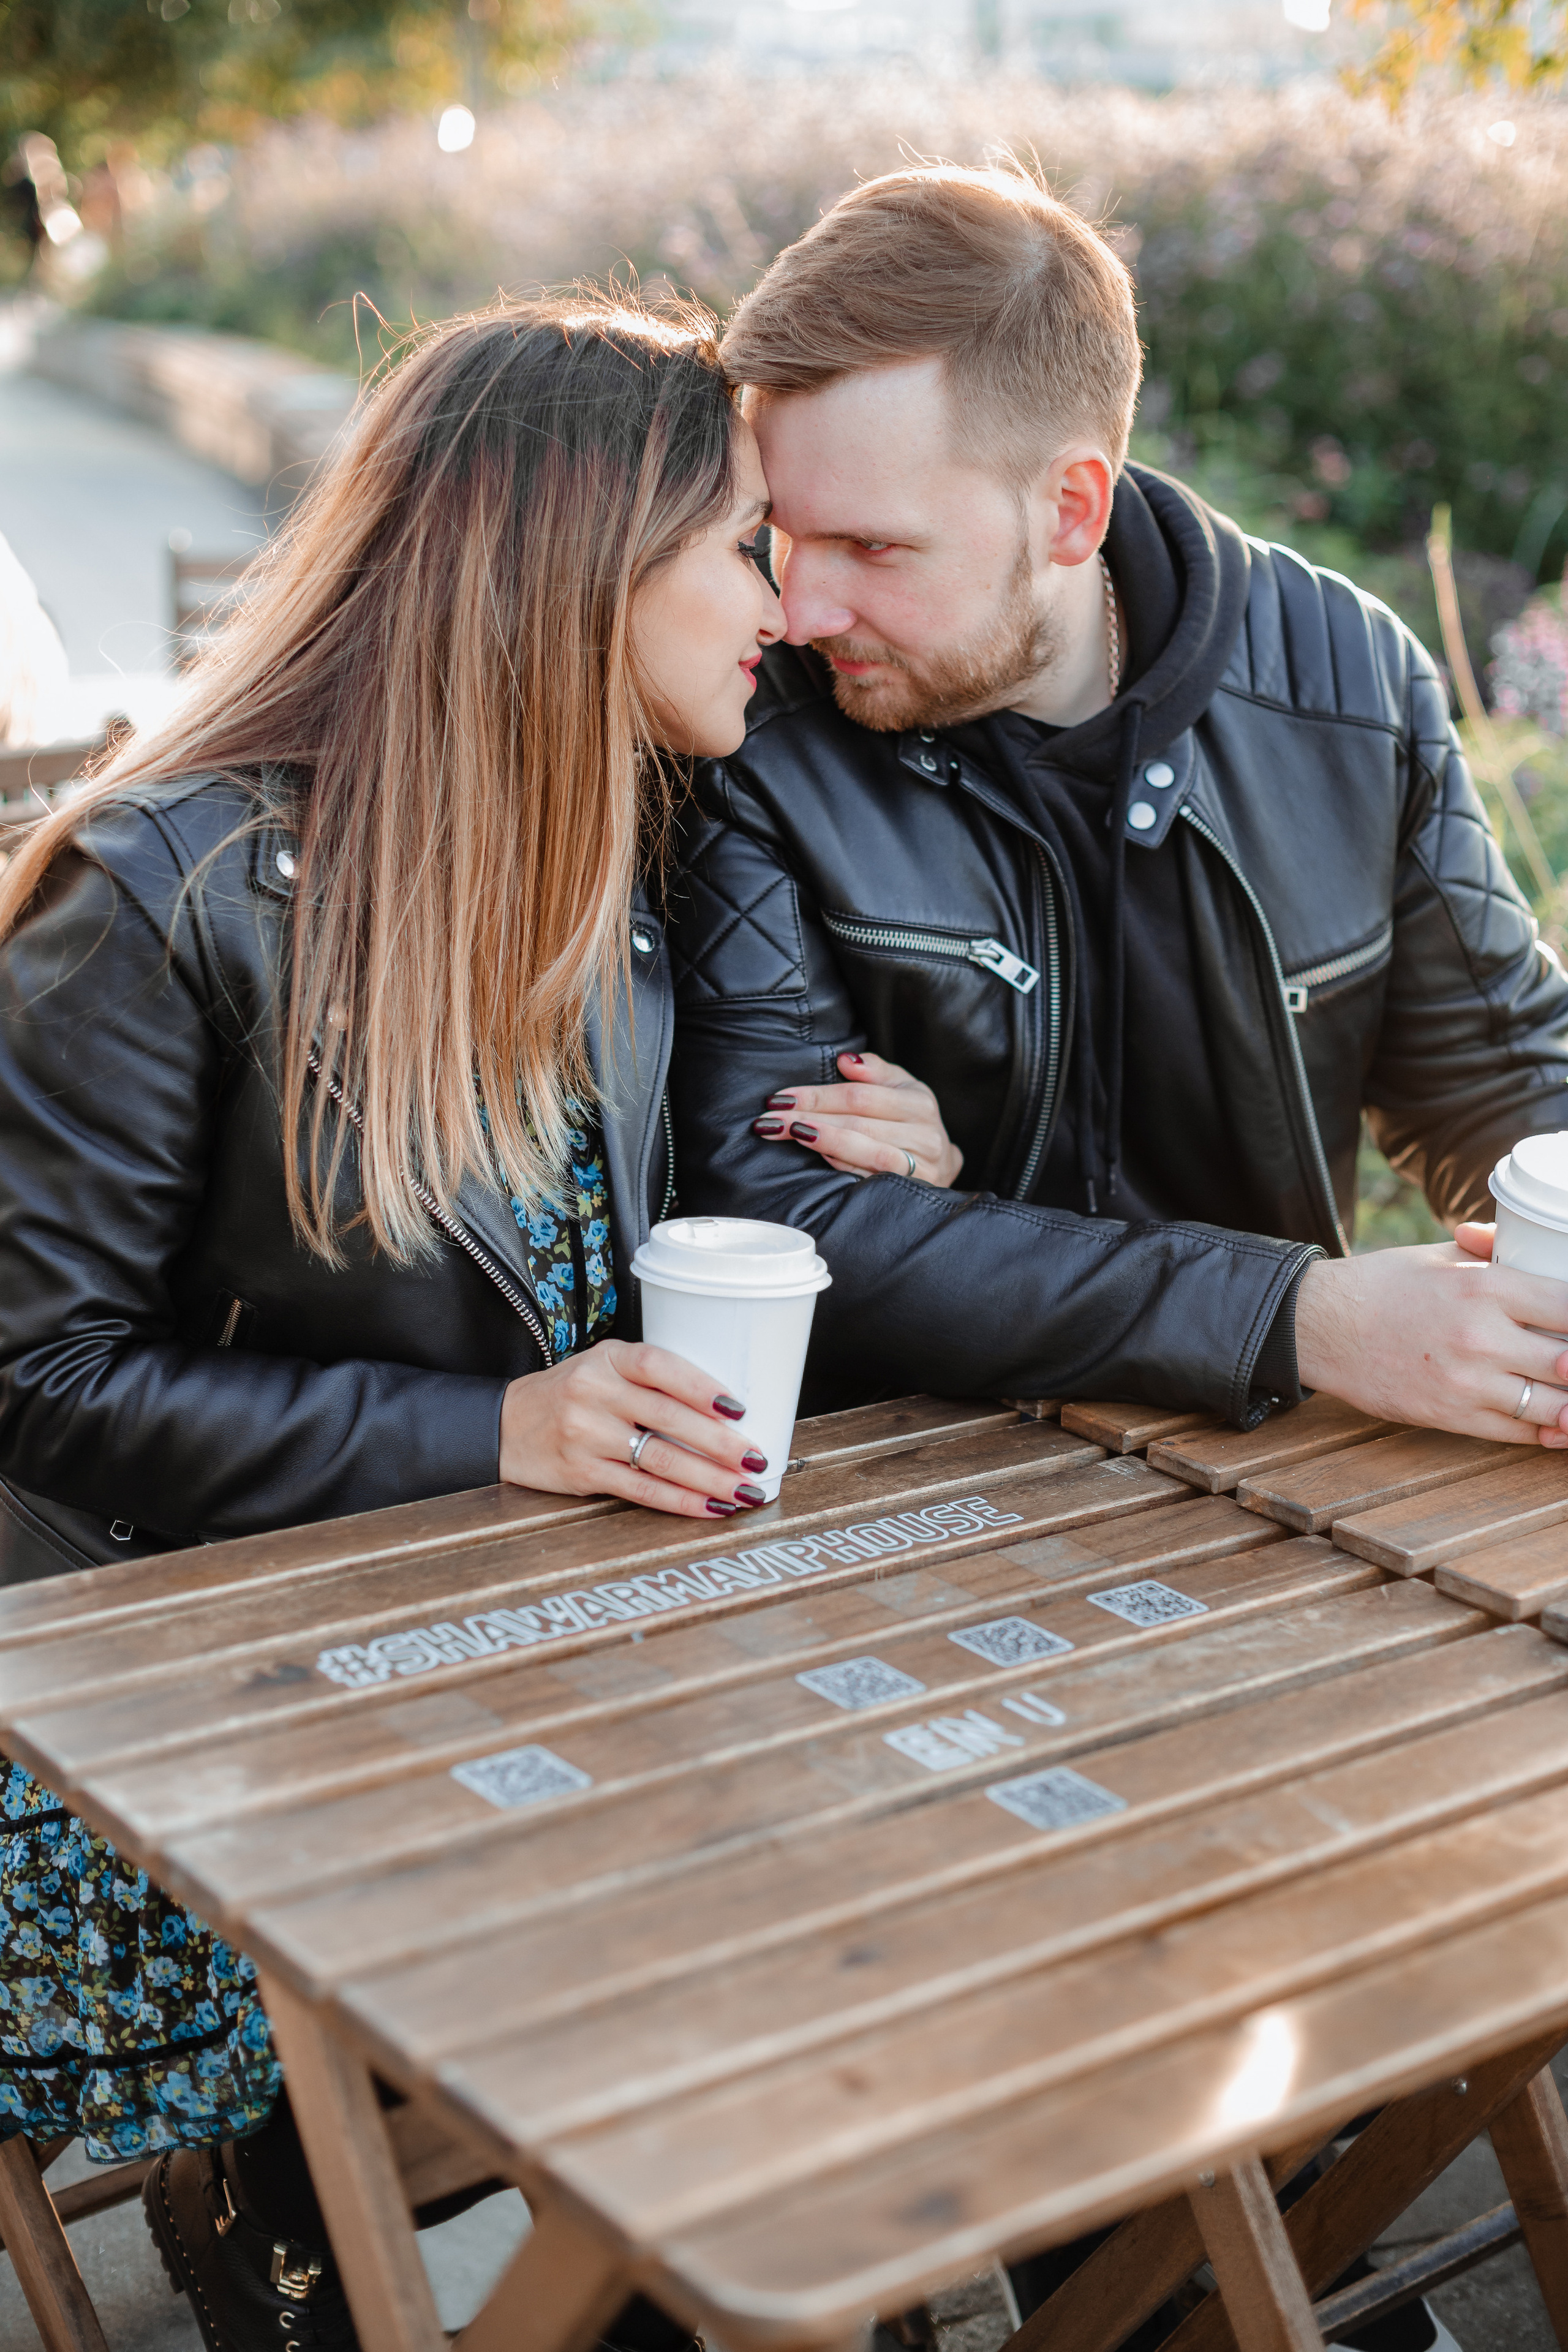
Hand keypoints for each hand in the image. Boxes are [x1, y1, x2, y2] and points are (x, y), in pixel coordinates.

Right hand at [499, 1340, 771, 1514]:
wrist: (505, 1425)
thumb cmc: (571, 1393)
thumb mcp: (604, 1367)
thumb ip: (652, 1380)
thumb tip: (726, 1411)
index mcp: (609, 1358)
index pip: (659, 1366)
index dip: (701, 1386)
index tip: (738, 1408)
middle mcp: (594, 1392)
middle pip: (668, 1418)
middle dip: (720, 1443)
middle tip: (757, 1459)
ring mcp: (585, 1434)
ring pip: (660, 1459)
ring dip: (710, 1479)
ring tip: (745, 1489)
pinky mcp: (582, 1472)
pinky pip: (641, 1490)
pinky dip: (681, 1501)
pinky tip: (710, 1507)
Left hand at [750, 1049, 963, 1186]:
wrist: (941, 1163)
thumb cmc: (909, 1119)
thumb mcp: (900, 1087)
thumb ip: (874, 1070)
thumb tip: (845, 1060)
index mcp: (919, 1103)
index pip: (859, 1096)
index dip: (817, 1096)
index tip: (780, 1098)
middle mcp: (924, 1135)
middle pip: (857, 1123)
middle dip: (808, 1119)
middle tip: (770, 1121)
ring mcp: (920, 1167)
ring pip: (866, 1152)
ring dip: (823, 1142)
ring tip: (789, 1134)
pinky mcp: (910, 1192)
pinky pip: (870, 1179)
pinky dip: (842, 1166)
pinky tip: (817, 1157)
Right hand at [1294, 1231, 1567, 1446]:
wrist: (1321, 1325)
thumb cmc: (1382, 1286)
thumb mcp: (1440, 1256)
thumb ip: (1493, 1251)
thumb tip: (1529, 1244)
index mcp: (1485, 1286)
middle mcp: (1481, 1335)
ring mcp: (1467, 1381)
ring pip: (1554, 1406)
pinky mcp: (1450, 1415)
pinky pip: (1518, 1432)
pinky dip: (1547, 1433)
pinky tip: (1557, 1424)